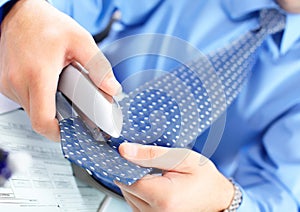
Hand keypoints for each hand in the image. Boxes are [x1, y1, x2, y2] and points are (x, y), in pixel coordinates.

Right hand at [0, 0, 120, 140]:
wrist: (20, 12)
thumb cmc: (46, 24)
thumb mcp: (80, 41)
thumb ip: (98, 67)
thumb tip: (113, 89)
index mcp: (37, 75)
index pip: (43, 120)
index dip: (59, 133)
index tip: (73, 132)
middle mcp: (17, 82)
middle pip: (39, 118)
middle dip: (58, 120)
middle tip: (74, 110)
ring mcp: (7, 84)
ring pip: (31, 111)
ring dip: (48, 108)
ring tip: (62, 92)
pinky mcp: (5, 83)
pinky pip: (24, 101)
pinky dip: (39, 99)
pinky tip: (50, 86)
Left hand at [116, 143, 233, 211]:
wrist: (217, 198)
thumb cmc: (204, 178)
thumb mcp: (182, 158)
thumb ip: (151, 154)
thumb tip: (125, 150)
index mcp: (164, 197)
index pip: (127, 180)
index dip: (126, 164)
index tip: (131, 154)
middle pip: (126, 189)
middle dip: (132, 172)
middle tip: (148, 163)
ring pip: (128, 197)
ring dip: (135, 183)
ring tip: (154, 174)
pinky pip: (135, 204)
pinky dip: (140, 192)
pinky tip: (153, 184)